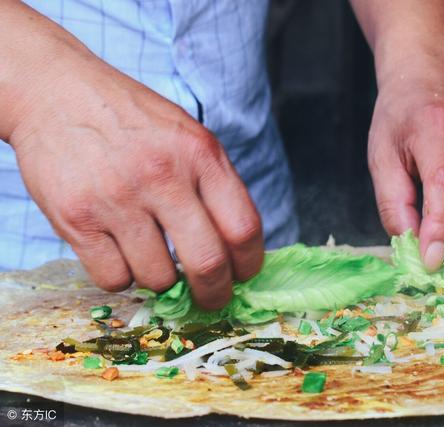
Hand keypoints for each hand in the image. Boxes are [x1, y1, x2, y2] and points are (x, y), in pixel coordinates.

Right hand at [7, 44, 262, 308]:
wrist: (58, 94)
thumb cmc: (133, 121)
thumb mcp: (188, 136)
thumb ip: (215, 185)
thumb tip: (238, 250)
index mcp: (200, 154)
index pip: (244, 228)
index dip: (250, 264)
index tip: (243, 275)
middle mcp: (162, 176)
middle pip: (208, 263)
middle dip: (215, 293)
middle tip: (211, 298)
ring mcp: (118, 199)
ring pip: (158, 278)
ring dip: (161, 280)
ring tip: (151, 255)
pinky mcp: (77, 218)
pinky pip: (113, 279)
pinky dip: (122, 277)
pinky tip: (119, 252)